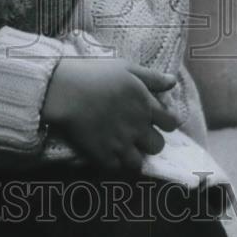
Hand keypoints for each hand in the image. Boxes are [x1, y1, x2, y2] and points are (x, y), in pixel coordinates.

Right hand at [42, 55, 177, 170]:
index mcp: (146, 105)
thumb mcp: (126, 68)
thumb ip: (152, 77)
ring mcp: (120, 144)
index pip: (170, 123)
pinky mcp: (103, 156)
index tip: (157, 121)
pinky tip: (107, 153)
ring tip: (122, 148)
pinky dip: (114, 163)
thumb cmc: (94, 74)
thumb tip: (173, 82)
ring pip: (139, 162)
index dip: (166, 123)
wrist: (63, 91)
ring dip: (133, 156)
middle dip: (150, 141)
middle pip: (157, 146)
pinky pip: (116, 169)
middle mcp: (137, 127)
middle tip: (137, 134)